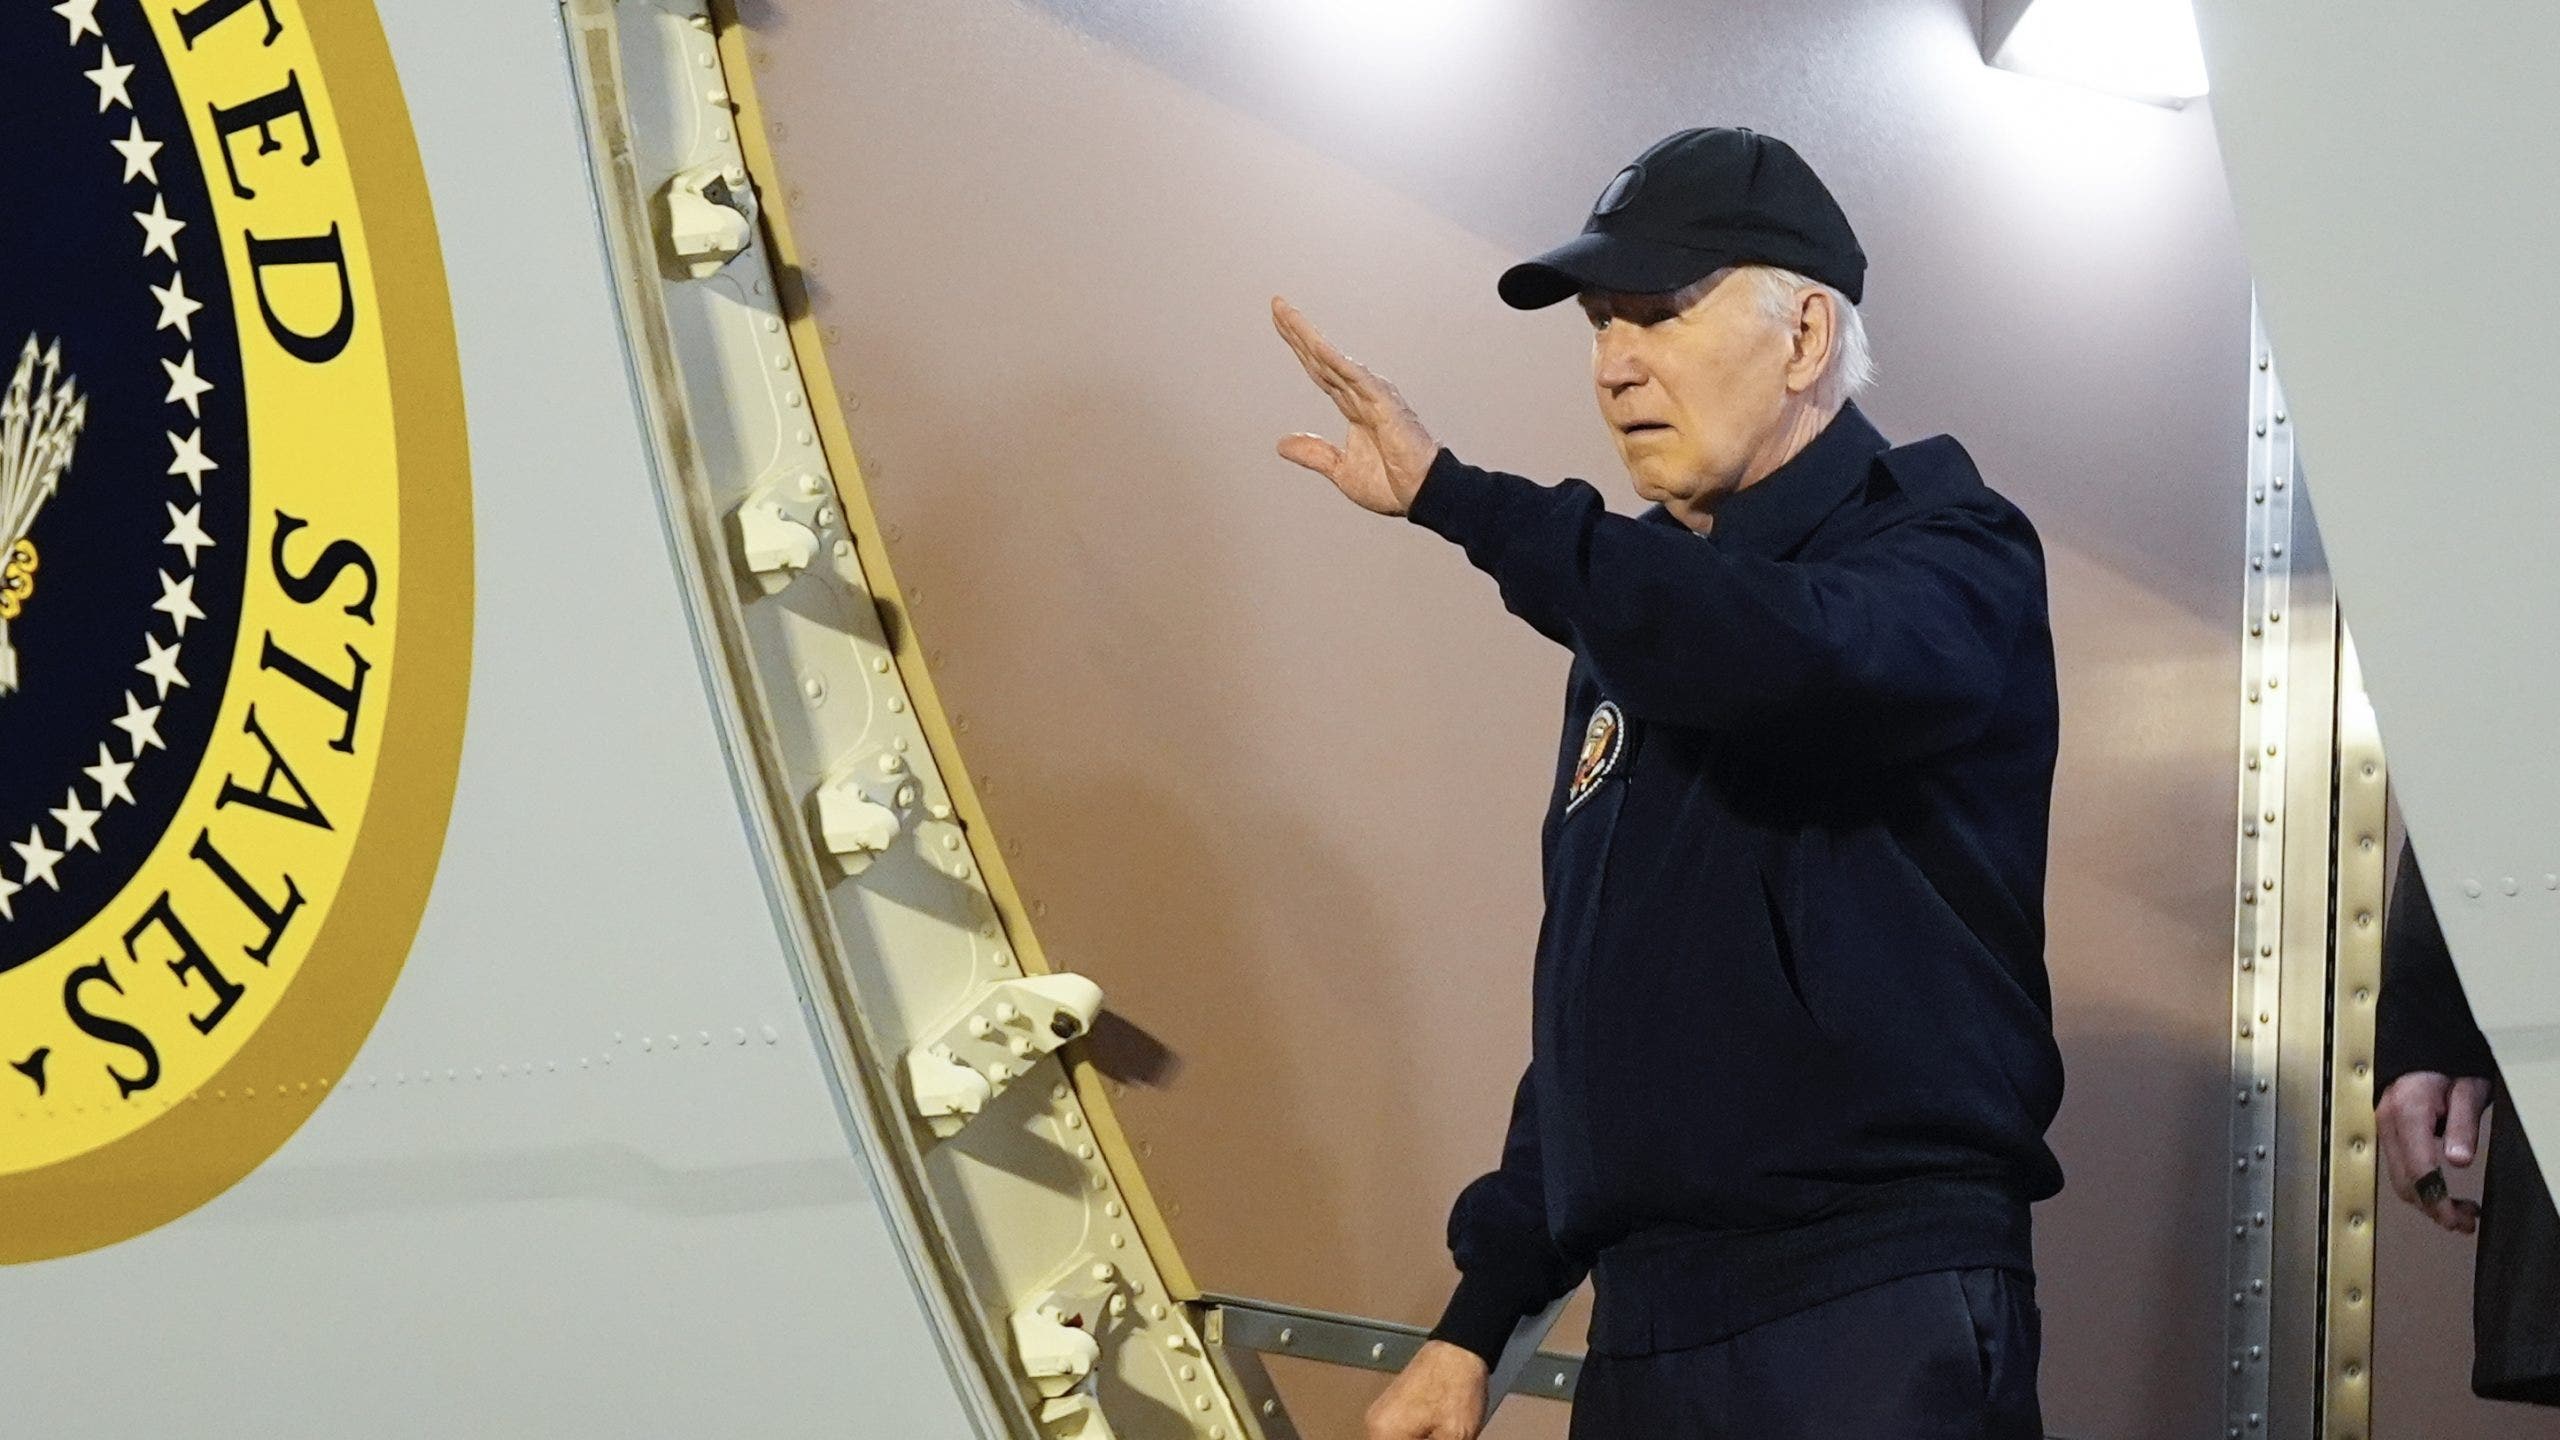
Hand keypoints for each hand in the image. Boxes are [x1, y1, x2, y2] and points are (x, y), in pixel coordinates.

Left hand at [1271, 297, 1439, 515]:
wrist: (1422, 496)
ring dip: (1310, 337)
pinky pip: (1356, 378)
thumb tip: (1282, 443)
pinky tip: (1317, 346)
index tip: (1280, 323)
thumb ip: (1314, 453)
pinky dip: (1336, 361)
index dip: (1299, 347)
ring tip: (1288, 315)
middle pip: (1322, 357)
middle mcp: (1362, 393)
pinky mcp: (1384, 404)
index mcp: (1353, 406)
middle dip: (1298, 331)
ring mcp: (1373, 395)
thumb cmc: (1393, 484)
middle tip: (1277, 304)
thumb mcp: (1341, 470)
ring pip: (1334, 360)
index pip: (1319, 369)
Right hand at [1365, 1339, 1487, 1439]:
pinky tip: (1435, 1437)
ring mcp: (1382, 1415)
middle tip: (1441, 1439)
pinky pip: (1399, 1437)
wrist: (1460, 1349)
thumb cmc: (1456, 1387)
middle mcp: (1376, 1425)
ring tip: (1441, 1436)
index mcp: (1385, 1434)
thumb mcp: (1454, 1438)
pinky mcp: (1393, 1409)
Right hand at [2377, 1070, 2493, 1232]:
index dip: (2438, 1202)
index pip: (2419, 1170)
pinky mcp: (2384, 1129)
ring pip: (2399, 1178)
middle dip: (2433, 1208)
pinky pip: (2398, 1166)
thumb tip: (2458, 1160)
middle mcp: (2387, 1120)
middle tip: (2464, 1221)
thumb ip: (2462, 1125)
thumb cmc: (2447, 1062)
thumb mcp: (2468, 1089)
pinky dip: (2418, 1185)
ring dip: (2427, 1200)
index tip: (2457, 1219)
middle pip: (2404, 1182)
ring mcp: (2381, 1125)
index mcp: (2407, 1110)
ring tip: (2457, 1211)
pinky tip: (2438, 1191)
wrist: (2422, 1043)